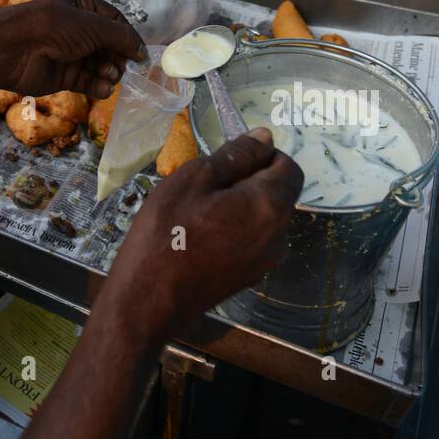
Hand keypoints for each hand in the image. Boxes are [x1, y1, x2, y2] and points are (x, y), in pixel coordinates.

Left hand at [0, 0, 146, 99]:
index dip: (128, 36)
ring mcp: (70, 53)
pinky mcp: (64, 76)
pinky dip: (98, 86)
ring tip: (109, 75)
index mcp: (81, 6)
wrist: (13, 49)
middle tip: (121, 67)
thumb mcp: (92, 25)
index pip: (114, 20)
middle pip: (109, 45)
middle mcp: (76, 28)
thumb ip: (121, 37)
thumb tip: (142, 50)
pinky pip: (88, 82)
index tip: (141, 54)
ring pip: (100, 65)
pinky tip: (103, 89)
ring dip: (109, 72)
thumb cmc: (53, 27)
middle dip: (118, 57)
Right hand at [103, 129, 302, 344]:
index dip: (261, 156)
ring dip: (239, 205)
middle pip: (277, 191)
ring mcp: (267, 261)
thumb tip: (265, 138)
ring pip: (263, 215)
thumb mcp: (193, 179)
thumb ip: (235, 155)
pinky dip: (234, 228)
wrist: (149, 301)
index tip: (224, 163)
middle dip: (247, 180)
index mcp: (270, 206)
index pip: (289, 166)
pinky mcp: (251, 276)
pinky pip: (252, 238)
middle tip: (202, 187)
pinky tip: (200, 236)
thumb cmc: (166, 232)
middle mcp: (280, 235)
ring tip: (197, 213)